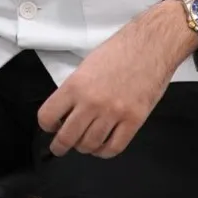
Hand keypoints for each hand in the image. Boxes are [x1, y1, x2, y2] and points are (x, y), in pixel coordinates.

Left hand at [37, 13, 181, 157]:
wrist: (151, 45)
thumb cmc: (119, 51)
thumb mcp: (86, 66)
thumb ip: (74, 90)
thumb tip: (66, 111)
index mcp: (75, 85)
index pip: (48, 116)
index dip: (47, 125)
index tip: (51, 127)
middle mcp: (92, 102)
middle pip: (67, 137)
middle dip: (60, 146)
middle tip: (60, 147)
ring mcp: (113, 113)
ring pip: (90, 145)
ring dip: (84, 148)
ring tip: (84, 144)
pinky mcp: (134, 120)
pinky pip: (114, 148)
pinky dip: (105, 152)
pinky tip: (102, 146)